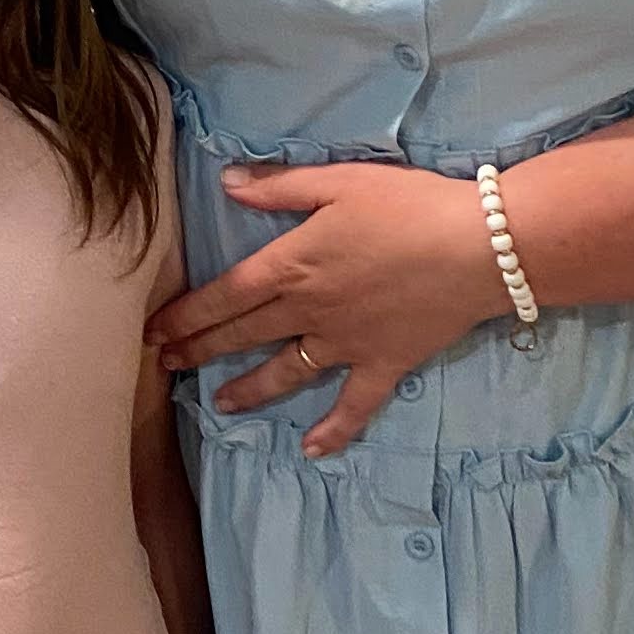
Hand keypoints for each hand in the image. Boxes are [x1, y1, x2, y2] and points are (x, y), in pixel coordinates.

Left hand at [149, 161, 502, 456]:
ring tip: (220, 405)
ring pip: (285, 373)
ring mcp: (346, 344)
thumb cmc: (408, 205)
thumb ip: (280, 188)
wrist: (479, 247)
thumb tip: (227, 183)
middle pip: (244, 334)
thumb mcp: (338, 182)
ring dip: (249, 390)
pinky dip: (334, 431)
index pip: (224, 295)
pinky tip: (313, 452)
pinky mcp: (384, 365)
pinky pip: (353, 405)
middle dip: (200, 350)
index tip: (153, 332)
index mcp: (292, 266)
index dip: (185, 315)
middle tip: (166, 366)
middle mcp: (309, 311)